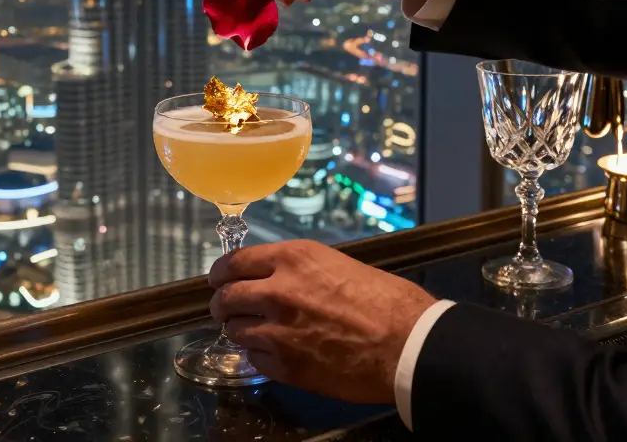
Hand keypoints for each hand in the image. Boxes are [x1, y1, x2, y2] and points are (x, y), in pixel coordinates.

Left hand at [208, 239, 437, 403]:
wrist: (408, 344)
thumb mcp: (339, 265)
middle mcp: (277, 291)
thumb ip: (301, 272)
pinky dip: (258, 356)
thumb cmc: (387, 302)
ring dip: (239, 330)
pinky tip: (272, 354)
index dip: (221, 273)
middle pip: (226, 298)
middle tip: (225, 309)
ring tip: (250, 332)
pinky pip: (253, 359)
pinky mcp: (285, 366)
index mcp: (293, 260)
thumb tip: (281, 279)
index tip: (218, 279)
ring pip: (234, 331)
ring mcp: (277, 331)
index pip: (235, 263)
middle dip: (221, 304)